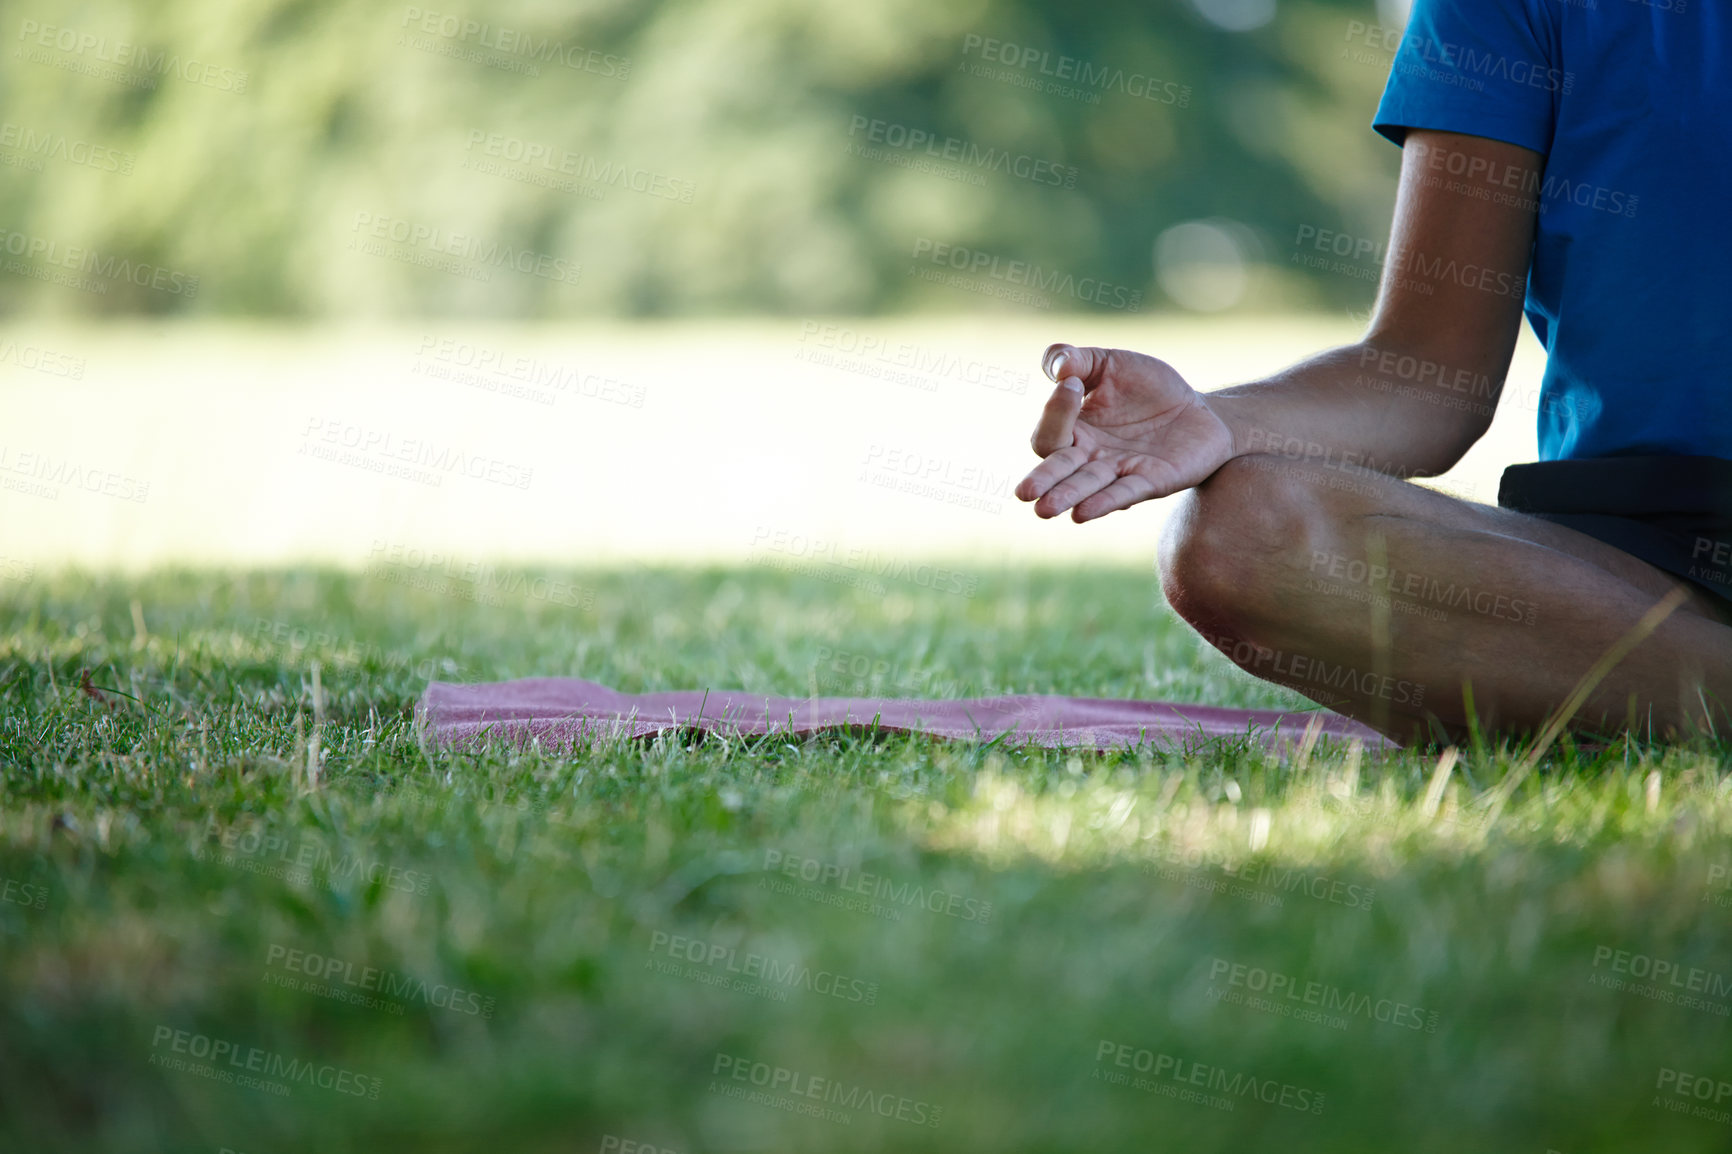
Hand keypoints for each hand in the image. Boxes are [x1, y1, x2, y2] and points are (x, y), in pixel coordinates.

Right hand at [1015, 344, 1235, 521]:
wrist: (1202, 411)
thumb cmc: (1150, 388)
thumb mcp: (1111, 363)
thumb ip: (1078, 360)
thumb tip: (1058, 367)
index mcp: (1076, 430)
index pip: (1052, 431)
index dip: (1055, 411)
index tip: (1071, 384)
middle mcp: (1091, 457)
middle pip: (1058, 469)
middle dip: (1043, 480)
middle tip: (1024, 493)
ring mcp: (1119, 471)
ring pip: (1087, 486)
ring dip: (1066, 496)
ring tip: (1044, 509)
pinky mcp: (1152, 481)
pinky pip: (1123, 493)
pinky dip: (1104, 503)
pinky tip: (1082, 514)